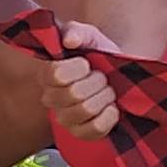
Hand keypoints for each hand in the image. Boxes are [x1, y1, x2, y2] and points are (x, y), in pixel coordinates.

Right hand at [40, 20, 120, 140]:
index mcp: (47, 74)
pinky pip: (96, 128)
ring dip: (105, 97)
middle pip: (74, 93)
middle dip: (97, 81)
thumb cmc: (99, 55)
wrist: (119, 75)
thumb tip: (69, 40)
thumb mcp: (89, 36)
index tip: (87, 63)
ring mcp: (65, 119)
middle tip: (102, 77)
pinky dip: (110, 115)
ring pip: (86, 110)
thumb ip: (76, 31)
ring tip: (107, 91)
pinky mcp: (81, 134)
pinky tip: (111, 108)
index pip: (56, 75)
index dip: (79, 68)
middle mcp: (50, 99)